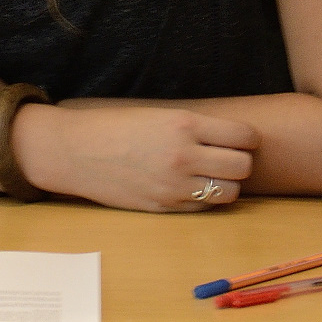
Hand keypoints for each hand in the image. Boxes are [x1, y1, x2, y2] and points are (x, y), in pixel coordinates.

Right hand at [18, 104, 256, 211]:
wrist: (75, 152)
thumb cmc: (114, 127)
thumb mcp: (157, 115)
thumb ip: (194, 127)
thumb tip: (233, 139)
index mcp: (183, 125)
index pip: (244, 136)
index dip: (247, 139)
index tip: (239, 140)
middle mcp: (183, 155)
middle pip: (243, 166)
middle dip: (239, 162)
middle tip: (226, 158)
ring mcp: (175, 184)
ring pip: (230, 192)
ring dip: (226, 184)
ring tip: (210, 176)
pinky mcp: (165, 206)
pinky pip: (204, 207)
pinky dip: (204, 199)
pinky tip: (189, 187)